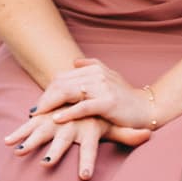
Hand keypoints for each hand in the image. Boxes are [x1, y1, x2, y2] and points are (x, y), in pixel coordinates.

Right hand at [3, 114, 153, 179]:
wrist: (84, 88)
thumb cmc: (100, 114)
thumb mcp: (115, 125)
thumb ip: (129, 134)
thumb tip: (148, 136)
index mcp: (90, 127)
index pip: (90, 147)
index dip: (87, 162)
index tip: (84, 177)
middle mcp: (72, 123)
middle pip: (62, 139)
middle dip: (54, 152)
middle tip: (46, 164)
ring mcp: (57, 119)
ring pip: (42, 129)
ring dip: (30, 140)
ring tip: (18, 151)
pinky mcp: (45, 117)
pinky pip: (30, 125)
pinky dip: (19, 132)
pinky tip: (8, 142)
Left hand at [30, 55, 157, 131]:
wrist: (147, 109)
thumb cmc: (125, 98)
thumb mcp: (109, 77)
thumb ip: (92, 67)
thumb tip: (74, 61)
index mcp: (96, 68)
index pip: (63, 76)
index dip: (48, 89)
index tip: (39, 104)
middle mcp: (98, 74)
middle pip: (62, 83)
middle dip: (46, 97)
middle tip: (34, 112)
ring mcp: (103, 87)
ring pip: (69, 92)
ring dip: (51, 104)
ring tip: (38, 115)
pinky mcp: (108, 102)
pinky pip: (83, 106)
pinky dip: (68, 113)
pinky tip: (56, 119)